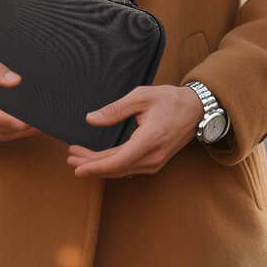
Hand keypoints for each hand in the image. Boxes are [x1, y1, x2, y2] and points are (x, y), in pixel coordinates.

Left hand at [66, 84, 203, 178]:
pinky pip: (127, 168)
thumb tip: (91, 119)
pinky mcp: (153, 164)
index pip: (117, 161)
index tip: (77, 166)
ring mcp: (153, 163)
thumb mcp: (141, 97)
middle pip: (115, 168)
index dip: (95, 166)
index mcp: (149, 140)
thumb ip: (115, 109)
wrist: (196, 111)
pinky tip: (97, 160)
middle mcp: (152, 157)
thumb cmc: (170, 100)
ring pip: (120, 170)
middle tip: (70, 158)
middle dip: (90, 164)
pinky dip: (110, 165)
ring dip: (98, 166)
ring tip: (78, 158)